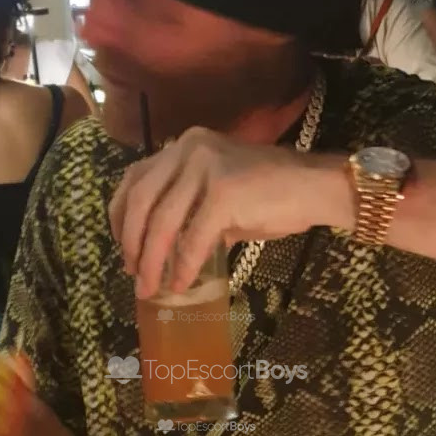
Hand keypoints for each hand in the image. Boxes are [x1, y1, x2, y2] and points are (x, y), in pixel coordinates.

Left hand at [109, 128, 352, 298]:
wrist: (315, 188)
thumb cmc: (272, 195)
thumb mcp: (220, 196)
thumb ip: (189, 210)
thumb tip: (162, 249)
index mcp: (185, 146)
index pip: (135, 178)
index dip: (120, 215)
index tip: (123, 246)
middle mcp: (189, 149)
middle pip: (141, 201)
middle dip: (131, 243)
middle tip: (133, 273)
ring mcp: (205, 168)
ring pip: (162, 222)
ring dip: (152, 261)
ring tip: (151, 288)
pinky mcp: (224, 192)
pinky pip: (193, 238)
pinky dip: (184, 266)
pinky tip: (182, 284)